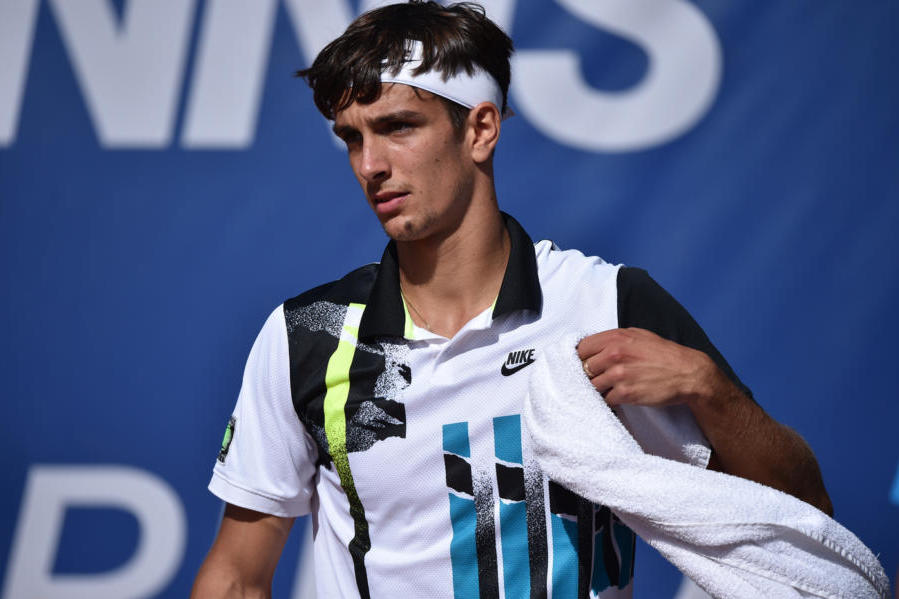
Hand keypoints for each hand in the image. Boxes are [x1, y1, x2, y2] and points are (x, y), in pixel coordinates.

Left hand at [577, 328, 720, 407]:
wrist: (688, 373)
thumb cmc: (663, 354)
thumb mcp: (638, 336)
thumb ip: (614, 339)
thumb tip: (592, 347)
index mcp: (616, 337)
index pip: (581, 348)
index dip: (581, 357)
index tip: (585, 364)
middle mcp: (615, 354)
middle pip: (583, 368)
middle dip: (589, 374)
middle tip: (599, 378)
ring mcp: (619, 374)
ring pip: (592, 385)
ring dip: (599, 389)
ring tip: (610, 388)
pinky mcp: (625, 393)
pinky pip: (605, 399)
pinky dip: (610, 400)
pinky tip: (619, 397)